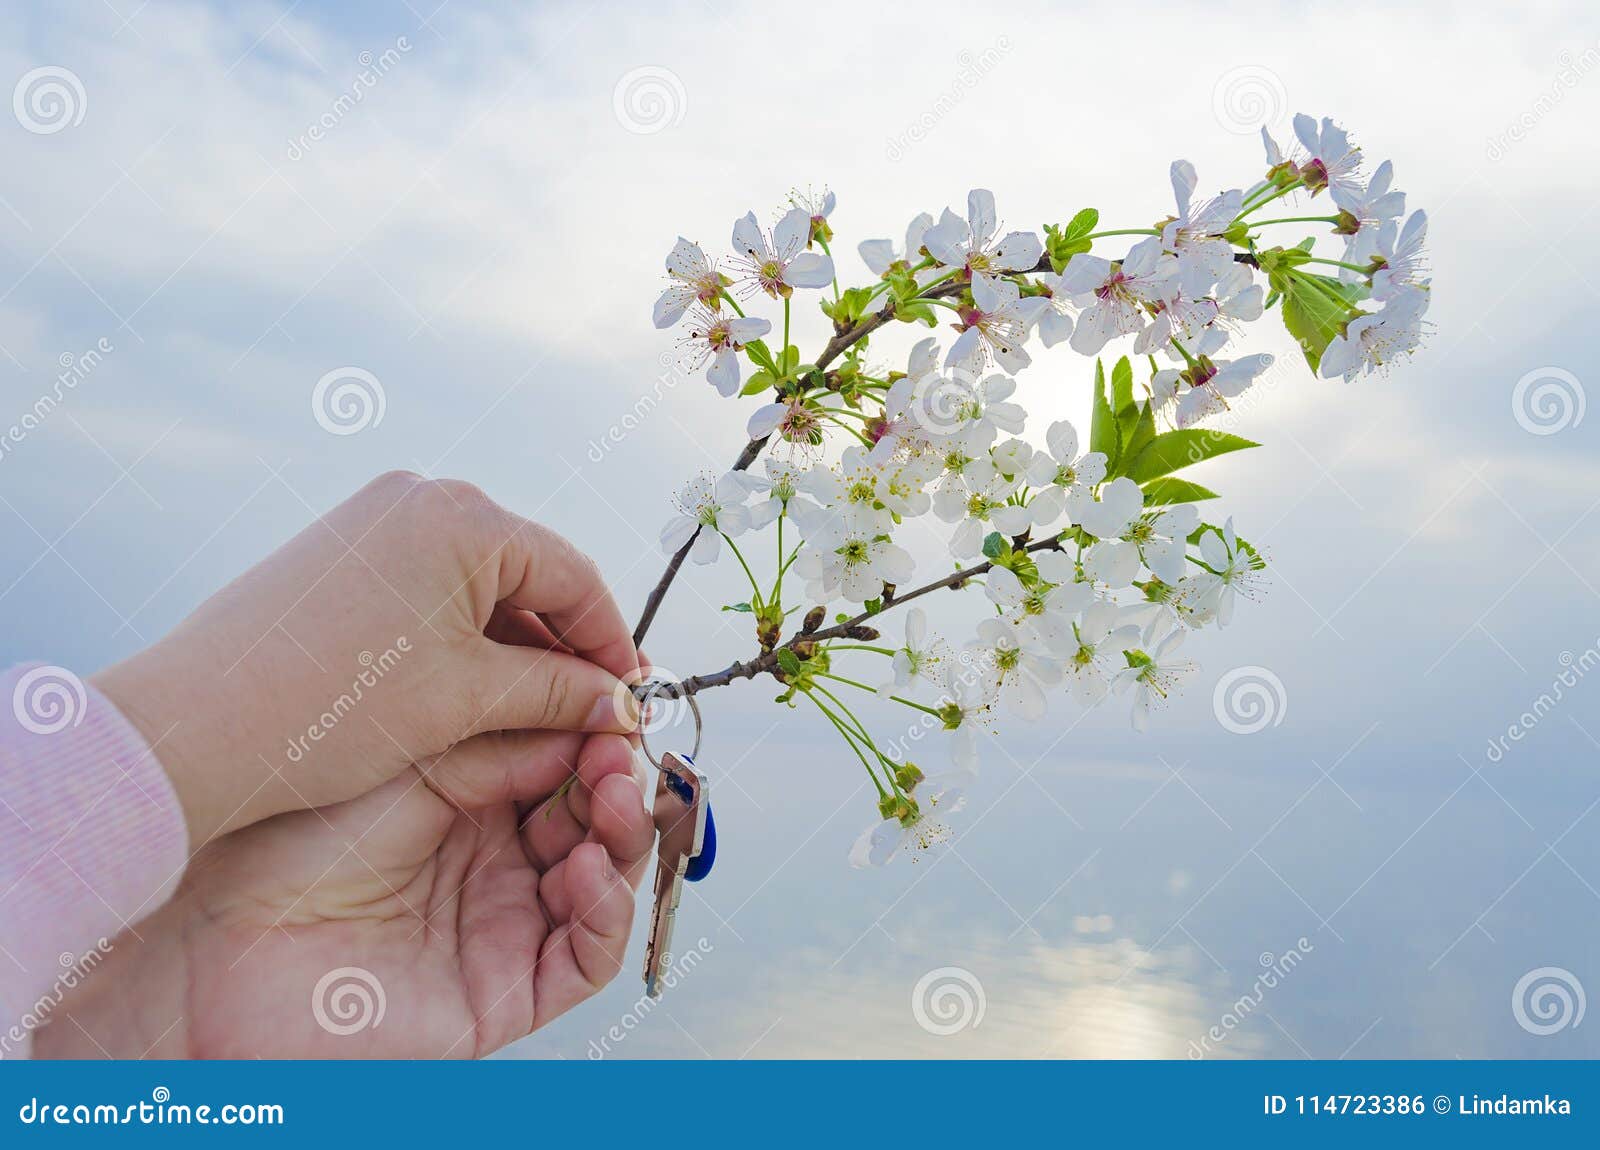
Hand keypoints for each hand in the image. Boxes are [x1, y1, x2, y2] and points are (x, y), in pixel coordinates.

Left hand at [34, 730, 654, 1057]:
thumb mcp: (414, 757)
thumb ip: (508, 738)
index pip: (567, 762)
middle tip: (623, 747)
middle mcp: (497, 857)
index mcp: (475, 797)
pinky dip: (605, 909)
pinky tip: (591, 867)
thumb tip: (599, 706)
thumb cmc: (287, 832)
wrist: (213, 931)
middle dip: (619, 778)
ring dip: (624, 834)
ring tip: (614, 794)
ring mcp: (506, 924)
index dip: (599, 732)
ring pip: (606, 880)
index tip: (621, 698)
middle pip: (597, 818)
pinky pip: (585, 956)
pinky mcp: (507, 990)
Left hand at [92, 471, 642, 844]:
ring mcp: (373, 523)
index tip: (627, 697)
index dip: (609, 642)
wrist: (193, 728)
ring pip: (478, 585)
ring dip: (511, 647)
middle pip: (528, 574)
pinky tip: (469, 693)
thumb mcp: (465, 700)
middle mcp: (419, 500)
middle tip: (586, 711)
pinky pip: (428, 589)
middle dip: (560, 646)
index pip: (573, 574)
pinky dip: (459, 639)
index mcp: (462, 517)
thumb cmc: (326, 707)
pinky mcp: (341, 555)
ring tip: (529, 714)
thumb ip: (557, 692)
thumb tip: (616, 702)